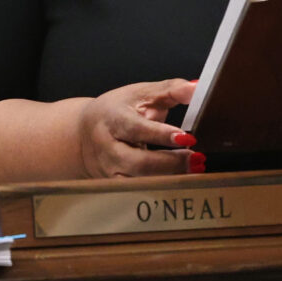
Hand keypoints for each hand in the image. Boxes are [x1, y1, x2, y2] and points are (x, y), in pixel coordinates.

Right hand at [77, 78, 197, 178]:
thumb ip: (171, 89)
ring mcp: (110, 170)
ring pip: (139, 182)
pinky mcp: (115, 185)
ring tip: (193, 168)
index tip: (186, 138)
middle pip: (138, 162)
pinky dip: (162, 187)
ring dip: (169, 177)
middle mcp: (108, 147)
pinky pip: (140, 191)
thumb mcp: (141, 93)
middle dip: (170, 163)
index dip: (161, 134)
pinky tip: (181, 179)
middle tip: (196, 157)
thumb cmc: (117, 111)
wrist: (84, 133)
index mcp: (113, 118)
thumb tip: (197, 88)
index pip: (136, 128)